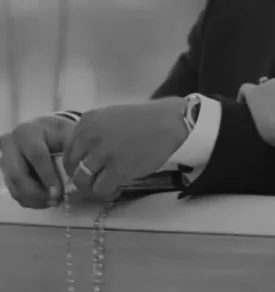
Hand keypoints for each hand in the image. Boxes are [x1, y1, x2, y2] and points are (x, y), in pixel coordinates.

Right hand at [0, 116, 73, 207]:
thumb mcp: (68, 134)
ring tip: (52, 202)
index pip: (36, 155)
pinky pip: (13, 191)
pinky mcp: (5, 173)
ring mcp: (5, 160)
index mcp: (27, 133)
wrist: (45, 132)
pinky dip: (29, 200)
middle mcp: (10, 145)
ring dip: (33, 199)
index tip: (58, 192)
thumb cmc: (60, 134)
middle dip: (36, 192)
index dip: (47, 176)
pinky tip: (44, 201)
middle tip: (55, 201)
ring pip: (14, 185)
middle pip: (18, 174)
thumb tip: (77, 173)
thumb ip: (72, 150)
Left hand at [62, 98, 188, 198]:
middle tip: (95, 181)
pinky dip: (106, 193)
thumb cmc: (145, 119)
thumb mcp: (110, 118)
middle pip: (71, 167)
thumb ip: (93, 134)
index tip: (89, 169)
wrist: (170, 122)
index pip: (68, 150)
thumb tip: (83, 159)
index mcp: (86, 122)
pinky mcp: (117, 170)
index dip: (76, 163)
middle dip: (81, 177)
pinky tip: (116, 189)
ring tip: (106, 187)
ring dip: (92, 188)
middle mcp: (89, 137)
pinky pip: (100, 189)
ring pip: (82, 181)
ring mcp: (102, 154)